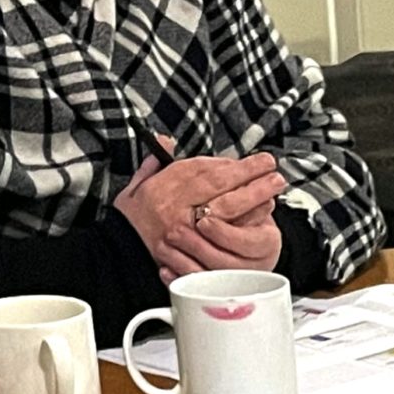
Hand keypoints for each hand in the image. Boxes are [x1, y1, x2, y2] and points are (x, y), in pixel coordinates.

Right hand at [115, 140, 285, 279]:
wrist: (117, 251)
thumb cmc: (132, 218)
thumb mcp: (137, 184)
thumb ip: (155, 163)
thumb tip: (164, 141)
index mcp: (166, 186)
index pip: (207, 170)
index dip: (235, 166)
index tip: (255, 161)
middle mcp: (175, 206)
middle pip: (221, 189)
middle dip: (252, 180)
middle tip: (275, 173)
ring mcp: (182, 231)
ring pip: (224, 213)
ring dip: (253, 202)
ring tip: (274, 192)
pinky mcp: (188, 252)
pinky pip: (218, 242)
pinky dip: (239, 231)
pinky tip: (259, 222)